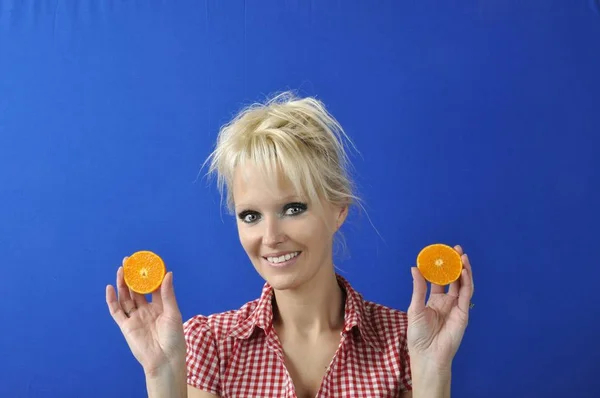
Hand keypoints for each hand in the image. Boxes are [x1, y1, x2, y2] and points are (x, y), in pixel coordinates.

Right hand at [105, 257, 185, 376]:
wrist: (165, 360)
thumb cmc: (174, 338)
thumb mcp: (173, 313)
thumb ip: (167, 294)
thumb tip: (168, 273)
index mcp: (160, 307)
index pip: (153, 288)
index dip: (149, 275)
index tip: (146, 262)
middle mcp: (146, 311)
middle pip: (136, 290)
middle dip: (132, 276)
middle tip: (128, 261)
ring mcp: (135, 318)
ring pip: (126, 298)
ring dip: (122, 284)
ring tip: (120, 270)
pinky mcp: (126, 326)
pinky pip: (116, 311)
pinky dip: (112, 300)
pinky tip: (110, 288)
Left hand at [406, 245, 473, 369]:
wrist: (427, 354)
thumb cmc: (418, 335)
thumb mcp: (415, 308)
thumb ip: (418, 288)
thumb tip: (415, 268)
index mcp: (434, 300)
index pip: (439, 280)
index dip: (440, 267)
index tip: (439, 253)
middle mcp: (447, 302)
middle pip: (453, 279)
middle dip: (455, 264)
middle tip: (455, 249)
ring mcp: (456, 307)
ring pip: (463, 284)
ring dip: (463, 270)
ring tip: (462, 255)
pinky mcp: (463, 313)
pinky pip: (467, 295)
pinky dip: (467, 282)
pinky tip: (464, 271)